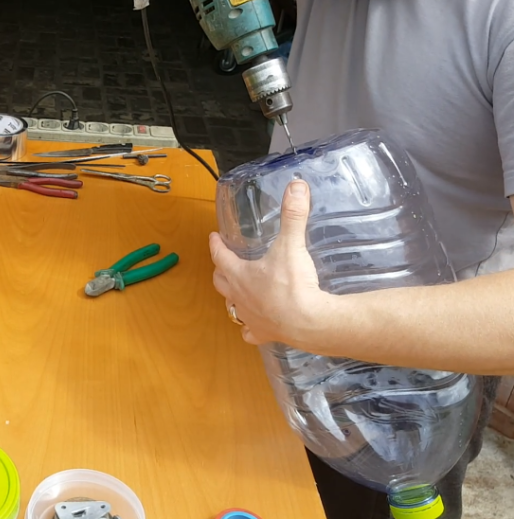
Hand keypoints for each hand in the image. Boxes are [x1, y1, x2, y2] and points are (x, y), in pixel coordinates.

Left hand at [208, 180, 332, 350]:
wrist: (308, 322)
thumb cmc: (293, 285)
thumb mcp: (291, 245)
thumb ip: (293, 215)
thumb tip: (296, 187)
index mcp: (240, 274)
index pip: (220, 256)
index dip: (216, 245)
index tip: (213, 238)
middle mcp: (239, 296)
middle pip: (221, 282)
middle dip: (220, 271)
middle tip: (222, 264)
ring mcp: (250, 317)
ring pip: (232, 307)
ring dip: (232, 298)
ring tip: (235, 293)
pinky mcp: (264, 333)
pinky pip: (251, 333)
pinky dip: (250, 329)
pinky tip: (252, 328)